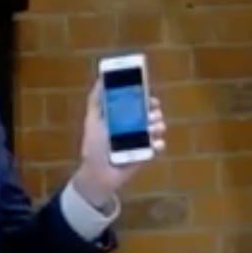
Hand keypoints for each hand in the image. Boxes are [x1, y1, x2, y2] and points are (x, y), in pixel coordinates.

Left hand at [71, 78, 165, 207]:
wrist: (98, 173)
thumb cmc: (94, 147)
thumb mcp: (93, 121)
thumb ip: (96, 101)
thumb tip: (101, 79)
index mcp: (123, 117)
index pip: (138, 102)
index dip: (145, 97)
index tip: (148, 94)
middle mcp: (134, 126)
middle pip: (151, 113)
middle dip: (154, 111)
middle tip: (152, 112)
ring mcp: (142, 140)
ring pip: (157, 127)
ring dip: (158, 125)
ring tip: (153, 128)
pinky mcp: (146, 154)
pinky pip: (158, 146)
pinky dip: (158, 144)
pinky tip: (154, 143)